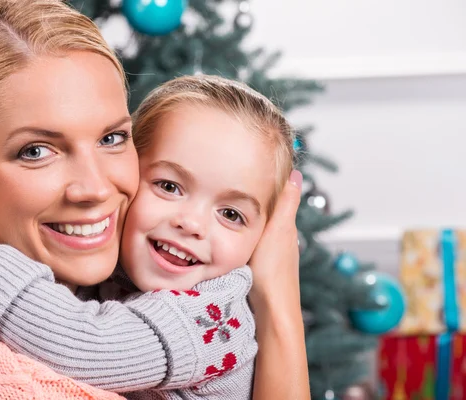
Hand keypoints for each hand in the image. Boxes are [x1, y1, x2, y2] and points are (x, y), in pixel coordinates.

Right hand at [249, 171, 309, 399]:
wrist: (272, 311)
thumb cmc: (272, 271)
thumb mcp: (276, 231)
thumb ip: (285, 204)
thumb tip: (297, 173)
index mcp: (285, 226)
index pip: (281, 195)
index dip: (270, 179)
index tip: (255, 163)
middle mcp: (282, 237)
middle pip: (271, 210)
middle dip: (257, 195)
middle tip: (237, 179)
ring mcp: (272, 253)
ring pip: (261, 226)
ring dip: (250, 214)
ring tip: (231, 201)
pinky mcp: (262, 265)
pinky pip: (254, 240)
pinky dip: (246, 230)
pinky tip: (234, 233)